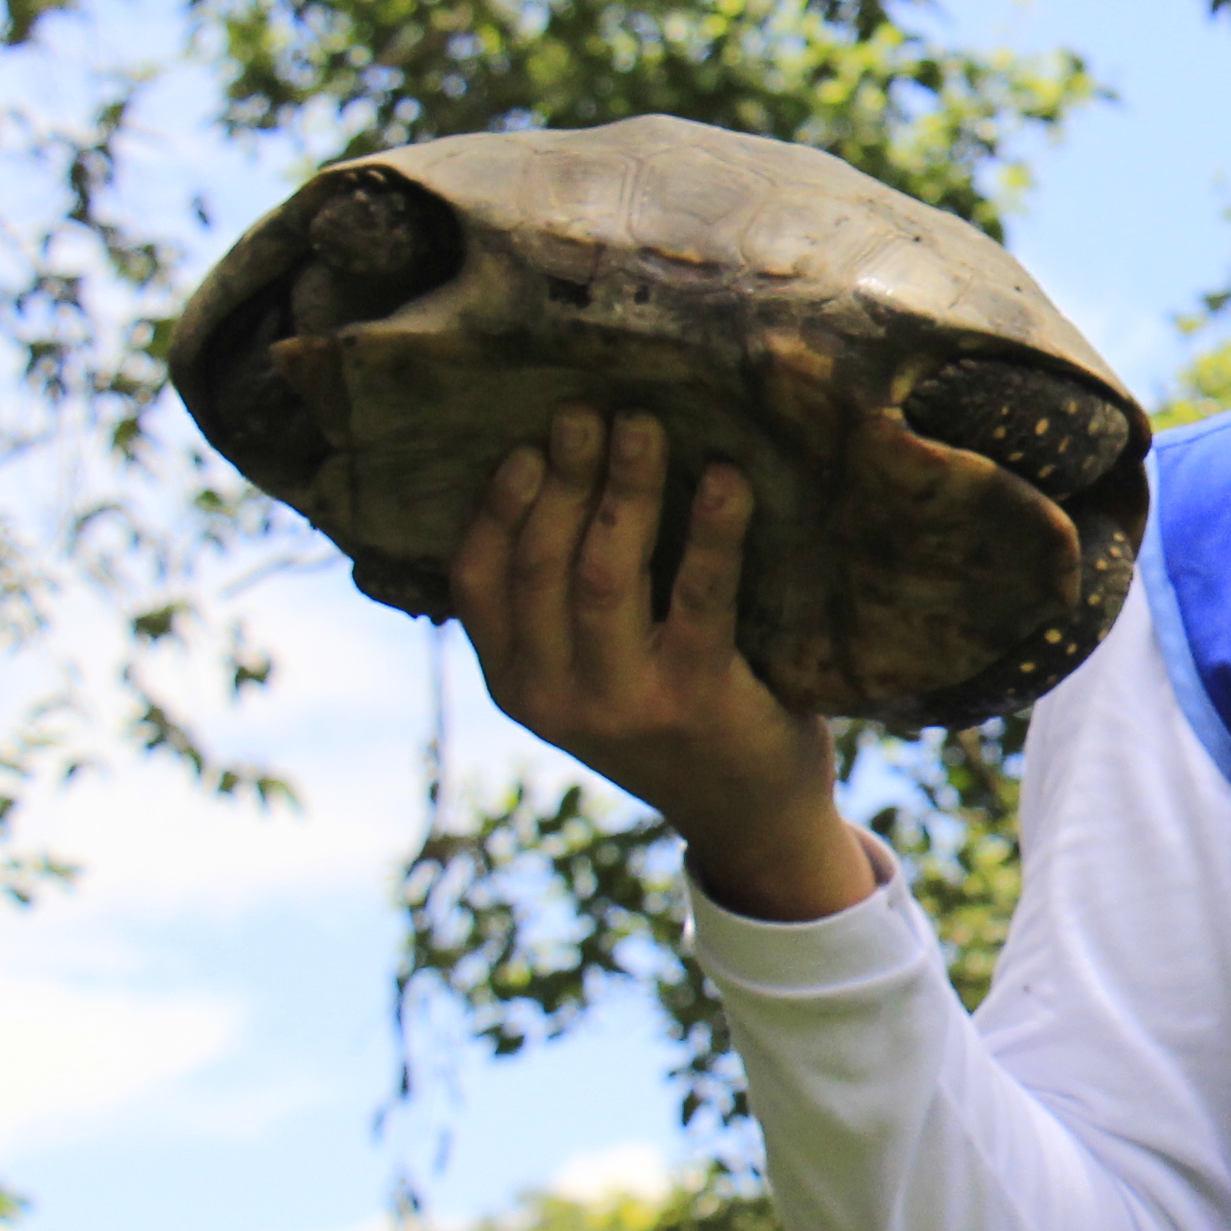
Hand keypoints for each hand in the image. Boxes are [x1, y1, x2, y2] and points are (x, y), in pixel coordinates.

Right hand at [451, 408, 875, 920]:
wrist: (752, 821)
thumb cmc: (674, 720)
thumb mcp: (591, 679)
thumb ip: (562, 612)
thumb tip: (560, 473)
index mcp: (517, 684)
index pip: (477, 579)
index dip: (497, 505)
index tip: (524, 445)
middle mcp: (556, 696)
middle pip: (542, 560)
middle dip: (562, 475)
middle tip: (586, 409)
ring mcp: (624, 701)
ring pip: (605, 570)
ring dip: (623, 487)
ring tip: (643, 424)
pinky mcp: (697, 697)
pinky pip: (700, 596)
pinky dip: (713, 530)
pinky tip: (727, 480)